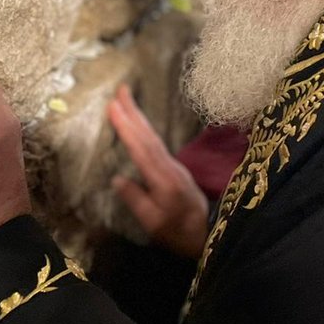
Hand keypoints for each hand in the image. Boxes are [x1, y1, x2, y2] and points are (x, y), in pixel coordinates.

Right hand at [107, 84, 208, 258]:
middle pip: (149, 136)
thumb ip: (136, 200)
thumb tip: (117, 179)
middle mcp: (170, 167)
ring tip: (127, 99)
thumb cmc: (179, 234)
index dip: (126, 127)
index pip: (141, 149)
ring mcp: (174, 166)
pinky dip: (145, 130)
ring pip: (153, 137)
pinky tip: (139, 125)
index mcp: (163, 180)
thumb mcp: (154, 224)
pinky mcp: (175, 169)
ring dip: (139, 117)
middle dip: (134, 112)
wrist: (209, 234)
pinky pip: (156, 143)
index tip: (113, 107)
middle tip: (122, 89)